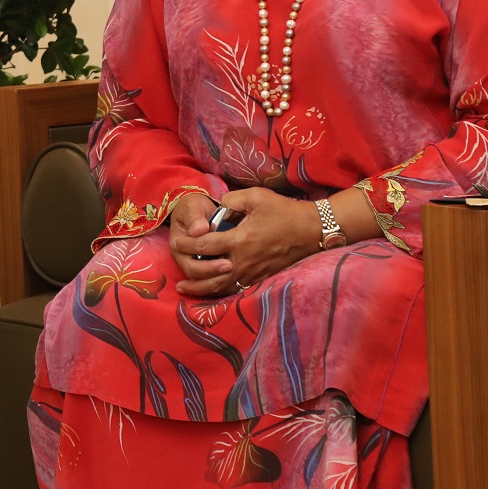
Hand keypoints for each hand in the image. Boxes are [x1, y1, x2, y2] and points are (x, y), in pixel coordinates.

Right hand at [167, 192, 226, 291]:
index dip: (206, 267)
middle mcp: (184, 258)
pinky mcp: (206, 264)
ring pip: (206, 280)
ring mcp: (195, 262)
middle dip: (214, 273)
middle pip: (197, 276)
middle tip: (231, 266)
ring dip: (220, 279)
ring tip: (235, 270)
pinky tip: (238, 276)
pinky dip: (225, 280)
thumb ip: (194, 218)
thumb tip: (198, 230)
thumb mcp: (192, 207)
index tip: (225, 261)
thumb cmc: (193, 207)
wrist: (198, 209)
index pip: (190, 265)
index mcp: (178, 246)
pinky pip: (214, 278)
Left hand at [174, 187, 321, 296]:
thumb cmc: (283, 211)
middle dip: (189, 271)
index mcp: (239, 240)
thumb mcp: (256, 197)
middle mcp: (243, 261)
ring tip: (184, 290)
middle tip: (175, 267)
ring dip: (200, 289)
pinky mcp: (260, 278)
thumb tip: (216, 209)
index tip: (177, 241)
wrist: (311, 231)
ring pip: (221, 286)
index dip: (187, 244)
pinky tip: (210, 290)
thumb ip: (230, 201)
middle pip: (208, 273)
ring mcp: (252, 273)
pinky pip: (236, 289)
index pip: (204, 245)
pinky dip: (219, 291)